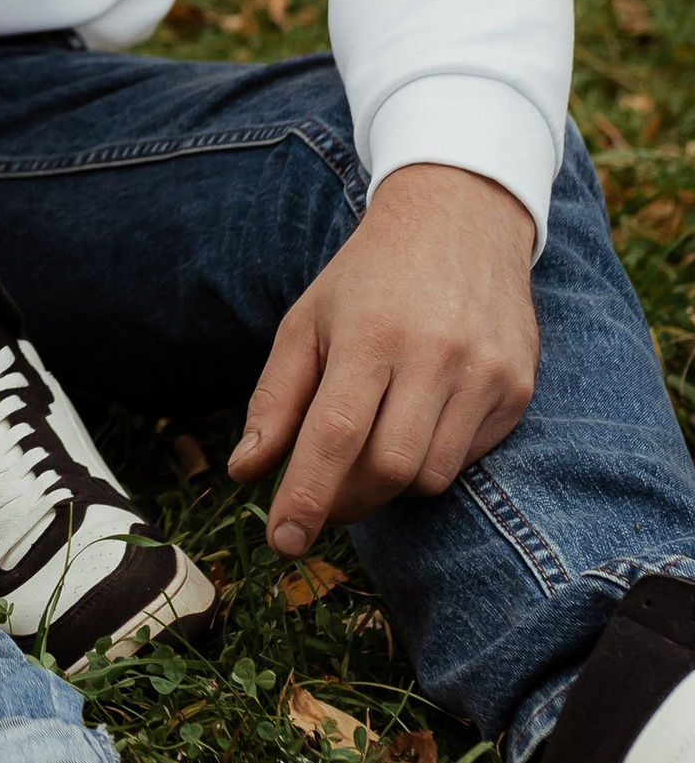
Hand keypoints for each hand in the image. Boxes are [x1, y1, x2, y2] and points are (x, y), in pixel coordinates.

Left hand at [228, 164, 539, 557]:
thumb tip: (246, 472)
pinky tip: (415, 423)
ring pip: (431, 476)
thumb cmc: (368, 278)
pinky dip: (431, 460)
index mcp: (371, 334)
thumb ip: (276, 399)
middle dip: (347, 501)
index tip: (284, 542)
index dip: (306, 497)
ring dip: (389, 485)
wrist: (461, 220)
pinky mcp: (518, 387)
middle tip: (321, 501)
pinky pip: (468, 458)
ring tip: (368, 451)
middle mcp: (436, 355)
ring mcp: (486, 373)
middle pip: (388, 469)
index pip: (335, 436)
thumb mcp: (306, 322)